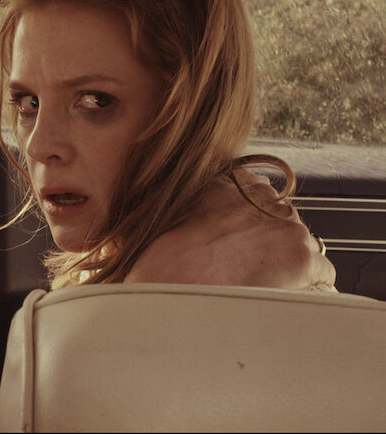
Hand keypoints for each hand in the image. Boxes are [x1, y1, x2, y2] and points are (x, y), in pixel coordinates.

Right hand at [126, 169, 335, 290]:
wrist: (169, 295)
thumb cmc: (157, 267)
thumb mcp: (162, 221)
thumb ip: (189, 211)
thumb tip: (193, 221)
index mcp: (225, 183)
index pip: (255, 191)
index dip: (246, 219)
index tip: (235, 238)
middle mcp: (261, 197)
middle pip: (280, 217)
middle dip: (265, 240)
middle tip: (241, 266)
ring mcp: (286, 227)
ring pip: (300, 243)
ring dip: (283, 261)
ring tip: (255, 284)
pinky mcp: (303, 258)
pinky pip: (322, 272)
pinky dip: (306, 285)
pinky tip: (280, 296)